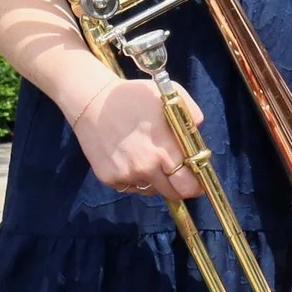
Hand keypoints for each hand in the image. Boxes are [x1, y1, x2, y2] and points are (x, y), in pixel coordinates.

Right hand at [70, 77, 204, 199]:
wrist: (92, 102)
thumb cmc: (135, 97)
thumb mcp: (172, 97)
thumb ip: (192, 118)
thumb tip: (199, 140)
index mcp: (164, 151)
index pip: (188, 185)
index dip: (196, 184)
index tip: (198, 178)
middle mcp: (144, 169)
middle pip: (173, 193)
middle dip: (179, 184)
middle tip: (178, 171)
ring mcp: (125, 176)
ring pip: (152, 189)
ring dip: (157, 179)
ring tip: (150, 157)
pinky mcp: (109, 179)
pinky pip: (132, 186)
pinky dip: (137, 178)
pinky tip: (132, 157)